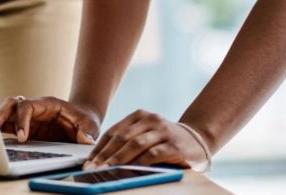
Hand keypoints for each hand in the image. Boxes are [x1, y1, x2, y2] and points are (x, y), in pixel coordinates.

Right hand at [0, 95, 99, 144]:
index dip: (22, 120)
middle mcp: (35, 109)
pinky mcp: (25, 128)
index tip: (23, 137)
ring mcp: (29, 118)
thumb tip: (85, 141)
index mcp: (48, 104)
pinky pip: (7, 125)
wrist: (83, 121)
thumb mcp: (90, 125)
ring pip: (6, 111)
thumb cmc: (85, 120)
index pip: (28, 106)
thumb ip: (87, 132)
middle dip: (1, 113)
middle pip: (12, 103)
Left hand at [84, 110, 207, 170]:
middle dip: (105, 155)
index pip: (113, 132)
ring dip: (119, 158)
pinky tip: (130, 170)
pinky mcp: (174, 145)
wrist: (197, 139)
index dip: (99, 147)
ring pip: (136, 144)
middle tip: (93, 168)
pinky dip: (140, 162)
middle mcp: (150, 119)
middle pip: (122, 138)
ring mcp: (163, 131)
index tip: (88, 162)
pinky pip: (154, 154)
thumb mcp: (145, 135)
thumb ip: (127, 142)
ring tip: (107, 169)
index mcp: (139, 115)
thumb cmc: (164, 140)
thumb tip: (101, 160)